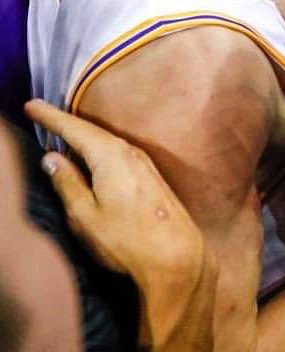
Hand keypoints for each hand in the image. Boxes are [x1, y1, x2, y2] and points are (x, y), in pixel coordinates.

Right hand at [25, 100, 207, 289]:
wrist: (175, 256)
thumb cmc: (126, 239)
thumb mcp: (85, 215)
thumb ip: (67, 183)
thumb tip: (52, 157)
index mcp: (111, 157)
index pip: (76, 129)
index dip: (51, 117)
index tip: (32, 105)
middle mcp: (131, 153)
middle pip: (92, 132)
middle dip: (64, 122)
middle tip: (39, 112)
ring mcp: (144, 164)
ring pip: (106, 142)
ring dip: (82, 135)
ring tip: (59, 130)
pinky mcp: (151, 177)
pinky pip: (117, 153)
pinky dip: (98, 148)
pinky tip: (90, 155)